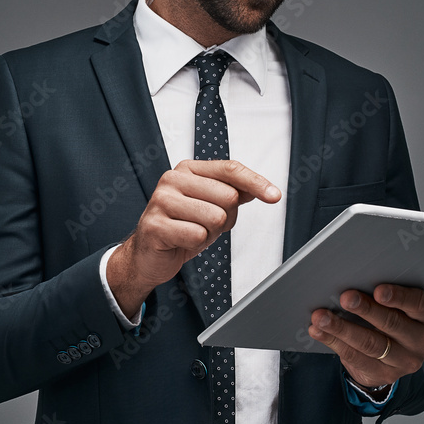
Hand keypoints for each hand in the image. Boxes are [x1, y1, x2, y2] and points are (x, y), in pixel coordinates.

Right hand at [107, 159, 280, 317]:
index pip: (230, 169)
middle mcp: (172, 179)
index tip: (275, 196)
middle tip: (205, 225)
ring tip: (191, 232)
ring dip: (210, 233)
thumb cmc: (180, 227)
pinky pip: (197, 235)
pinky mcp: (155, 225)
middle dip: (225, 218)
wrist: (148, 254)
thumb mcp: (210, 206)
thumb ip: (232, 193)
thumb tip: (260, 189)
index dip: (256, 183)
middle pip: (227, 196)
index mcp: (188, 169)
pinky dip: (196, 244)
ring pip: (215, 217)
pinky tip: (181, 241)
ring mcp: (161, 201)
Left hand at [308, 284, 423, 388]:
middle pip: (392, 324)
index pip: (418, 304)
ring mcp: (404, 361)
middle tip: (344, 297)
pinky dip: (334, 342)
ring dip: (342, 328)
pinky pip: (356, 358)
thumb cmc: (390, 317)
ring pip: (371, 344)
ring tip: (321, 316)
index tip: (378, 290)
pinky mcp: (384, 375)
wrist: (391, 357)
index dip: (399, 296)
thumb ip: (383, 292)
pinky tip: (318, 331)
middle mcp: (421, 340)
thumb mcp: (395, 305)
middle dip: (366, 309)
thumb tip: (353, 273)